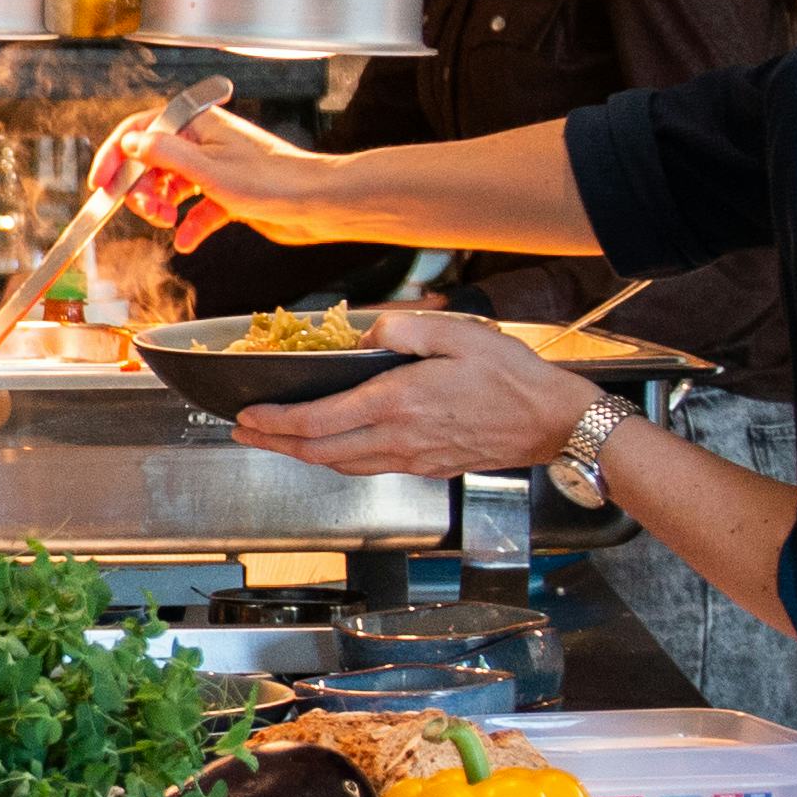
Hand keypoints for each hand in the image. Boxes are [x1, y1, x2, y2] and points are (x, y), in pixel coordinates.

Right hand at [136, 104, 371, 247]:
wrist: (318, 204)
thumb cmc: (274, 181)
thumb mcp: (208, 169)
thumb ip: (164, 154)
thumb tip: (131, 144)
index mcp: (198, 124)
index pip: (142, 131)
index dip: (116, 156)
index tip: (101, 182)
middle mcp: (205, 143)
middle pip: (152, 162)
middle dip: (142, 190)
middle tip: (148, 211)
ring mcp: (217, 169)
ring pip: (171, 187)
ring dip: (163, 208)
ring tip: (169, 224)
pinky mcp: (229, 195)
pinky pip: (196, 209)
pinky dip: (188, 225)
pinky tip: (186, 239)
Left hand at [231, 310, 599, 480]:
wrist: (554, 421)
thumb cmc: (512, 376)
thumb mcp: (458, 332)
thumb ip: (403, 329)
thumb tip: (367, 335)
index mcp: (398, 402)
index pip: (319, 419)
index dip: (276, 420)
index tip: (246, 414)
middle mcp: (398, 439)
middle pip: (319, 450)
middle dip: (273, 442)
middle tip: (242, 432)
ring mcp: (412, 458)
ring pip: (341, 464)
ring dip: (301, 454)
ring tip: (274, 441)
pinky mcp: (427, 467)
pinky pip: (368, 467)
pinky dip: (337, 459)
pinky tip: (330, 448)